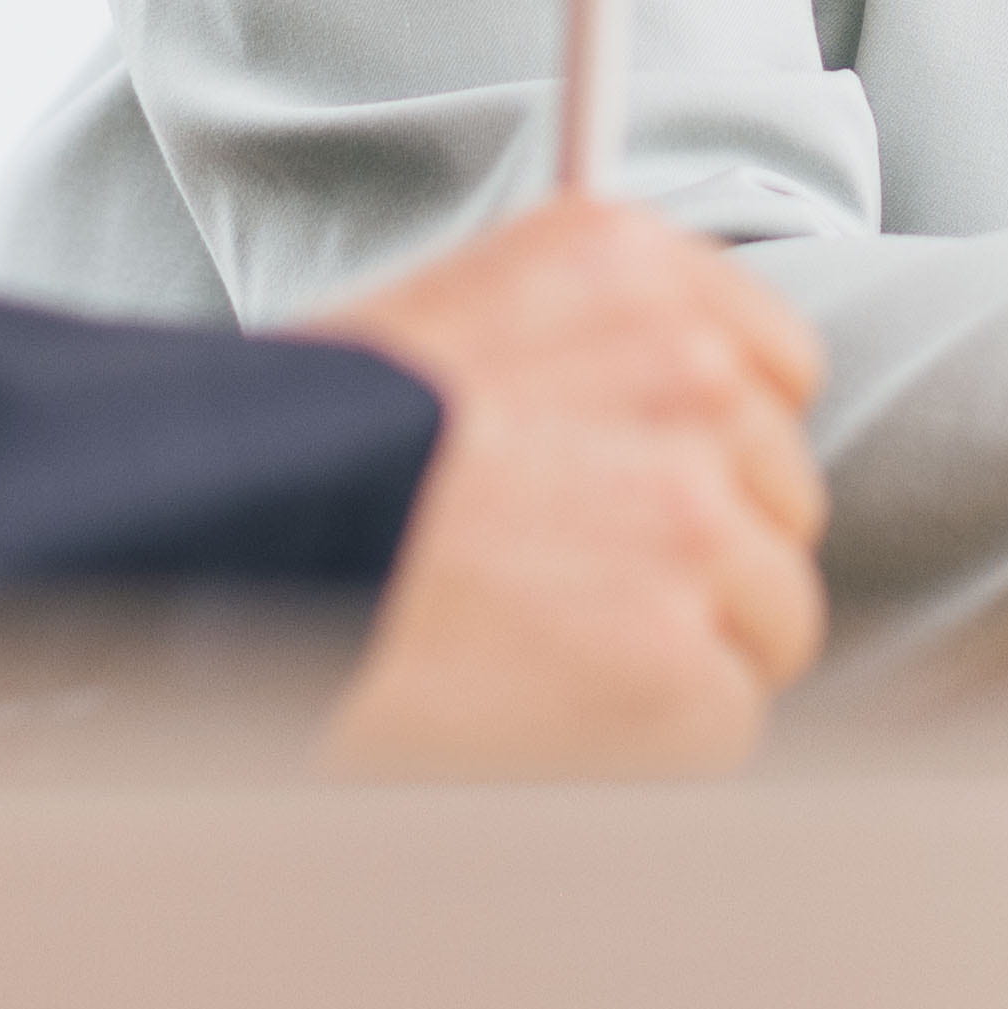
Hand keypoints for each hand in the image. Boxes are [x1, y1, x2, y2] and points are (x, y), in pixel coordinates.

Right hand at [294, 191, 832, 776]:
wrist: (225, 541)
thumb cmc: (301, 453)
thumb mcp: (453, 322)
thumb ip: (586, 354)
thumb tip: (657, 425)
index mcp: (626, 263)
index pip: (772, 366)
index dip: (711, 453)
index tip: (653, 495)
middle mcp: (684, 368)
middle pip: (782, 499)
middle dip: (705, 561)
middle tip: (581, 595)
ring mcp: (691, 508)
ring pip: (773, 616)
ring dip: (685, 654)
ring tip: (551, 657)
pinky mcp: (674, 647)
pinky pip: (727, 723)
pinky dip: (652, 745)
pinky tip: (552, 714)